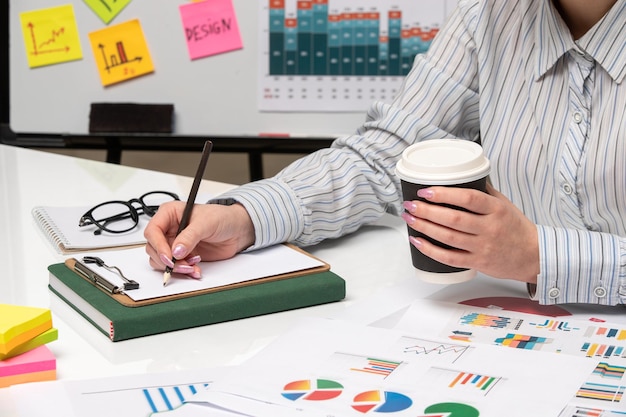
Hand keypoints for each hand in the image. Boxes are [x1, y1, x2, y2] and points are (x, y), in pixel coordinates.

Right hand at [144, 201, 254, 277]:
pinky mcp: (182, 255)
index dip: (158, 245)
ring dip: (176, 268)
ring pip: (161, 261)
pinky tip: (196, 270)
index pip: (153, 230)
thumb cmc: (222, 218)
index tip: (169, 257)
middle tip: (184, 264)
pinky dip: (183, 272)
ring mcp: (174, 243)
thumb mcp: (206, 223)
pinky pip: (174, 268)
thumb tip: (176, 251)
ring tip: (193, 266)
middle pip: (154, 248)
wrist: (237, 230)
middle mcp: (169, 229)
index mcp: (170, 214)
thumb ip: (190, 236)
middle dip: (167, 260)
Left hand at [401, 184, 538, 282]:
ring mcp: (483, 247)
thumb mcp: (504, 204)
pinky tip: (418, 241)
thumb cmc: (516, 228)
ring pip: (448, 237)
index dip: (444, 194)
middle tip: (411, 204)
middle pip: (453, 219)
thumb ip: (483, 191)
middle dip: (427, 211)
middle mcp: (489, 228)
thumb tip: (461, 176)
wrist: (533, 256)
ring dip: (425, 227)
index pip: (469, 198)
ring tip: (410, 218)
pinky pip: (449, 258)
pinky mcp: (477, 263)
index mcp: (496, 210)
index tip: (426, 191)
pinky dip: (431, 250)